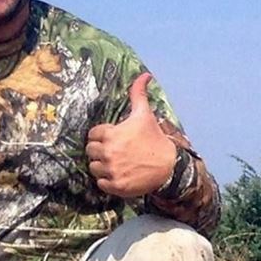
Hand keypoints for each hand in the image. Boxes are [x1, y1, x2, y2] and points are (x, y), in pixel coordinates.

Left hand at [86, 72, 177, 197]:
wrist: (169, 166)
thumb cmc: (154, 138)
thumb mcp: (144, 115)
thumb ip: (138, 94)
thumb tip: (145, 74)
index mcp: (111, 134)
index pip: (92, 135)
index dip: (102, 136)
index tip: (113, 139)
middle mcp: (108, 152)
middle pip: (90, 151)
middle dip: (100, 151)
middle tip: (115, 152)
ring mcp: (111, 170)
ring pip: (94, 168)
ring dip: (102, 166)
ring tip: (117, 164)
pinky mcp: (116, 186)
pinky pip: (101, 184)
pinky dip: (108, 181)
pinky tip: (119, 175)